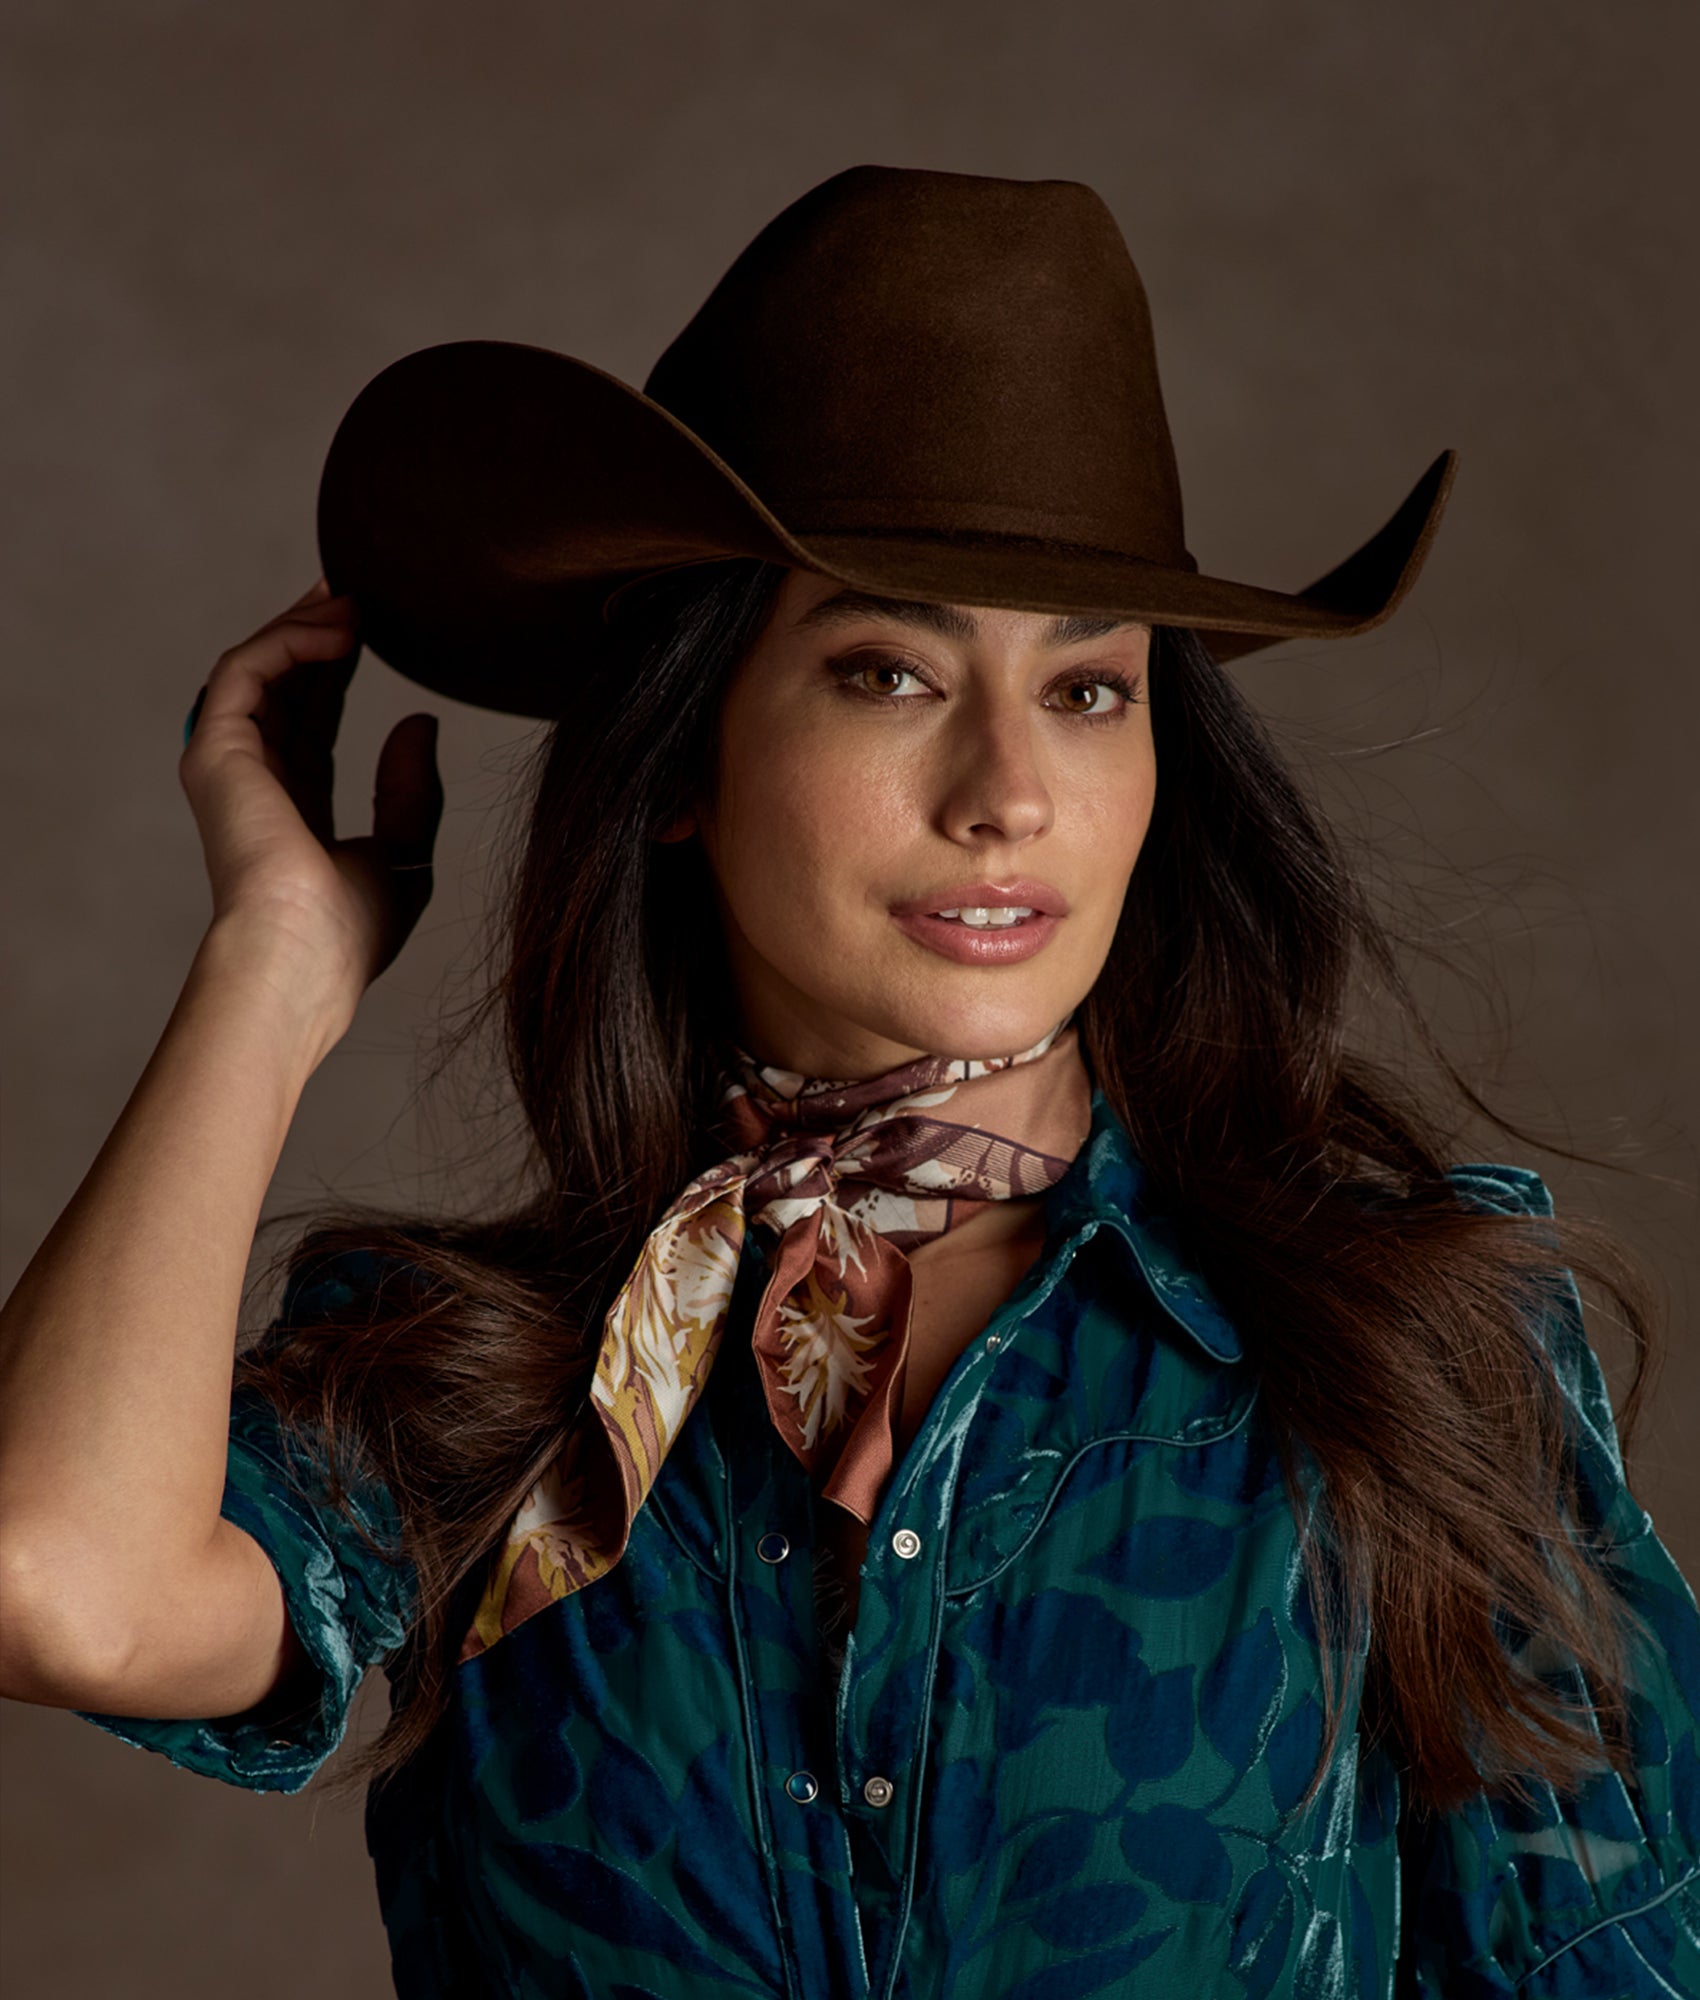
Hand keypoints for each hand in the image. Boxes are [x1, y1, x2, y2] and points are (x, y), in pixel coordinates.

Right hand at [178, 577, 443, 1006]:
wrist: (306, 959)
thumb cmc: (352, 932)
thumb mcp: (405, 852)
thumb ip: (411, 788)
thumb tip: (422, 720)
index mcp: (294, 806)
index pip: (311, 718)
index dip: (336, 669)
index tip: (371, 626)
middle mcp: (255, 780)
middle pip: (282, 684)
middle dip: (315, 630)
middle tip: (357, 588)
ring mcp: (229, 764)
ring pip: (259, 668)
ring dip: (304, 626)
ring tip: (354, 599)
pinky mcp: (215, 752)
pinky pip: (246, 672)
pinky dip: (289, 642)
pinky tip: (341, 632)